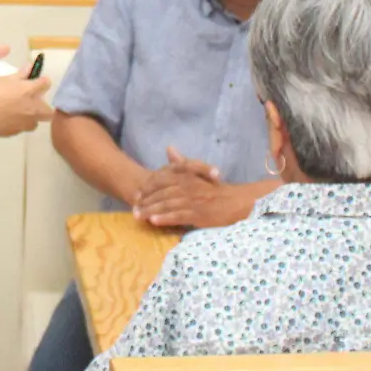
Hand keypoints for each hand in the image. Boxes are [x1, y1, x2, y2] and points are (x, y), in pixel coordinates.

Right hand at [0, 74, 52, 137]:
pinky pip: (23, 127)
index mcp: (29, 91)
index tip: (37, 80)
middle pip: (49, 110)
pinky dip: (19, 122)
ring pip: (37, 121)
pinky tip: (6, 118)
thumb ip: (19, 75)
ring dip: (32, 116)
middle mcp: (32, 109)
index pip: (46, 83)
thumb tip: (30, 68)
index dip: (42, 80)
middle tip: (30, 100)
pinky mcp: (16, 133)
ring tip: (19, 111)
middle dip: (44, 105)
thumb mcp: (2, 80)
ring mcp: (25, 123)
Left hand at [135, 154, 276, 229]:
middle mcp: (189, 187)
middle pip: (162, 194)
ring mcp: (194, 201)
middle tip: (133, 209)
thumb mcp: (199, 173)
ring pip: (167, 205)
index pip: (162, 180)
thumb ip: (182, 163)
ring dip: (151, 211)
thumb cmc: (217, 190)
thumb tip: (169, 148)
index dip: (148, 188)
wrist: (237, 202)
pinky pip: (179, 216)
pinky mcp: (199, 215)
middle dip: (146, 202)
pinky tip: (154, 221)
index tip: (137, 195)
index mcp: (187, 177)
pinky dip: (166, 218)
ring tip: (138, 217)